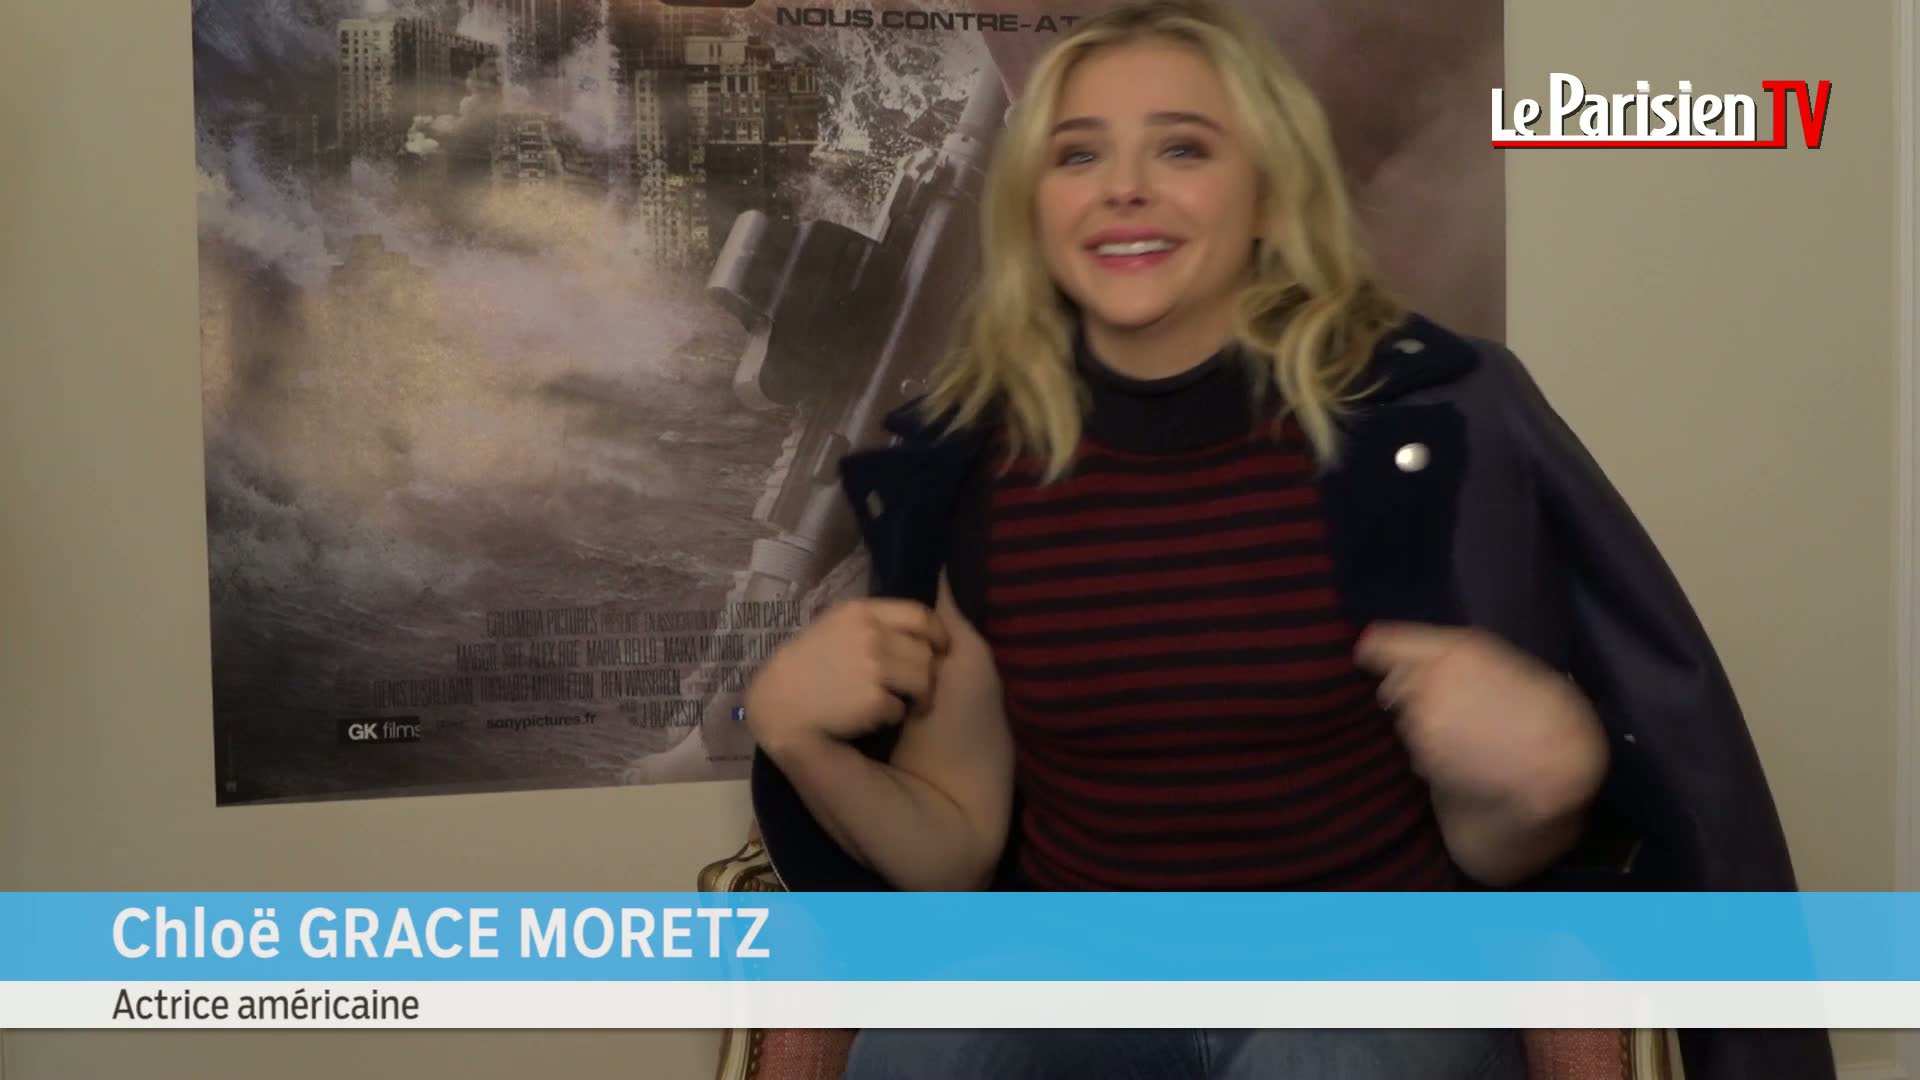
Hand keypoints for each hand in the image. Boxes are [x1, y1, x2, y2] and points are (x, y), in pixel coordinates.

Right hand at [744, 598, 951, 755]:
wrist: (777, 702)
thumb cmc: (809, 664)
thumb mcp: (837, 626)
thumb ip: (875, 621)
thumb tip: (921, 625)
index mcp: (860, 612)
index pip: (919, 614)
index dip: (937, 634)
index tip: (939, 650)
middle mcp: (870, 635)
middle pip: (925, 651)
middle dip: (927, 672)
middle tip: (915, 687)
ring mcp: (872, 667)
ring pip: (923, 681)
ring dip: (917, 697)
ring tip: (901, 703)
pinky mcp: (872, 700)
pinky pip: (901, 709)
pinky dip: (893, 717)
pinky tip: (874, 716)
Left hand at [1353, 622, 1607, 820]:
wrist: (1555, 774)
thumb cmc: (1554, 714)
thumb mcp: (1518, 666)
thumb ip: (1470, 660)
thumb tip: (1440, 661)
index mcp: (1456, 650)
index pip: (1384, 643)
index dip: (1379, 650)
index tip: (1376, 654)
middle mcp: (1427, 681)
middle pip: (1391, 682)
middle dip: (1407, 690)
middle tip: (1440, 703)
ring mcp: (1419, 723)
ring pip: (1402, 717)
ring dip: (1420, 722)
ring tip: (1460, 733)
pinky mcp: (1420, 759)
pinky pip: (1415, 749)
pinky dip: (1428, 751)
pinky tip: (1461, 756)